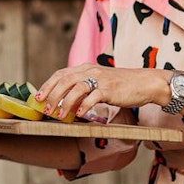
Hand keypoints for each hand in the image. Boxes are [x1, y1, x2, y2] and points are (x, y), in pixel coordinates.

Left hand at [35, 64, 165, 119]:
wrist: (145, 83)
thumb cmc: (122, 86)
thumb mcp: (100, 82)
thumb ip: (84, 88)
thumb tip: (67, 102)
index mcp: (86, 68)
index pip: (61, 73)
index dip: (48, 85)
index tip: (38, 97)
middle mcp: (91, 71)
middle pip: (65, 80)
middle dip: (52, 95)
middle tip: (45, 109)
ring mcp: (101, 79)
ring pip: (76, 89)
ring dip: (65, 103)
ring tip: (59, 115)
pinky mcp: (110, 90)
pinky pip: (93, 97)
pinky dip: (84, 107)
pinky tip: (79, 115)